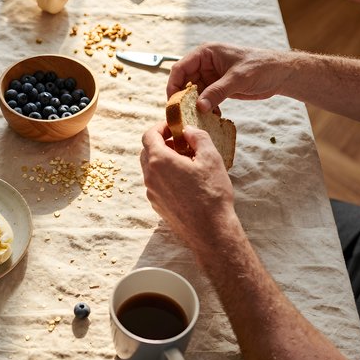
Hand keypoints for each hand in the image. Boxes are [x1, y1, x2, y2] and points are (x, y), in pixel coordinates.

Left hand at [140, 121, 233, 247]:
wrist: (211, 232)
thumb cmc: (212, 194)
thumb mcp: (211, 158)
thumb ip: (198, 137)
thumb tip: (188, 130)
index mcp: (159, 161)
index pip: (148, 135)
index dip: (160, 127)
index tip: (174, 128)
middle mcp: (150, 176)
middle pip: (147, 151)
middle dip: (162, 143)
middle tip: (181, 143)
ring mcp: (151, 193)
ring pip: (151, 168)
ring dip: (164, 160)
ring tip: (186, 162)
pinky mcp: (157, 205)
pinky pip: (156, 184)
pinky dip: (165, 176)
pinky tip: (185, 181)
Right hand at [168, 42, 293, 112]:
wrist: (280, 74)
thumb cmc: (260, 66)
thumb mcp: (238, 78)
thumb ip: (217, 92)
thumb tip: (199, 106)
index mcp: (205, 53)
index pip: (180, 68)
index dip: (173, 85)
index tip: (173, 102)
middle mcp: (204, 64)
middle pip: (184, 82)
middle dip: (182, 98)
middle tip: (181, 114)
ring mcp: (210, 77)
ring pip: (193, 93)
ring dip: (194, 106)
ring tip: (196, 118)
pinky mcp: (217, 88)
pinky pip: (205, 99)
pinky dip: (206, 109)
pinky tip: (211, 117)